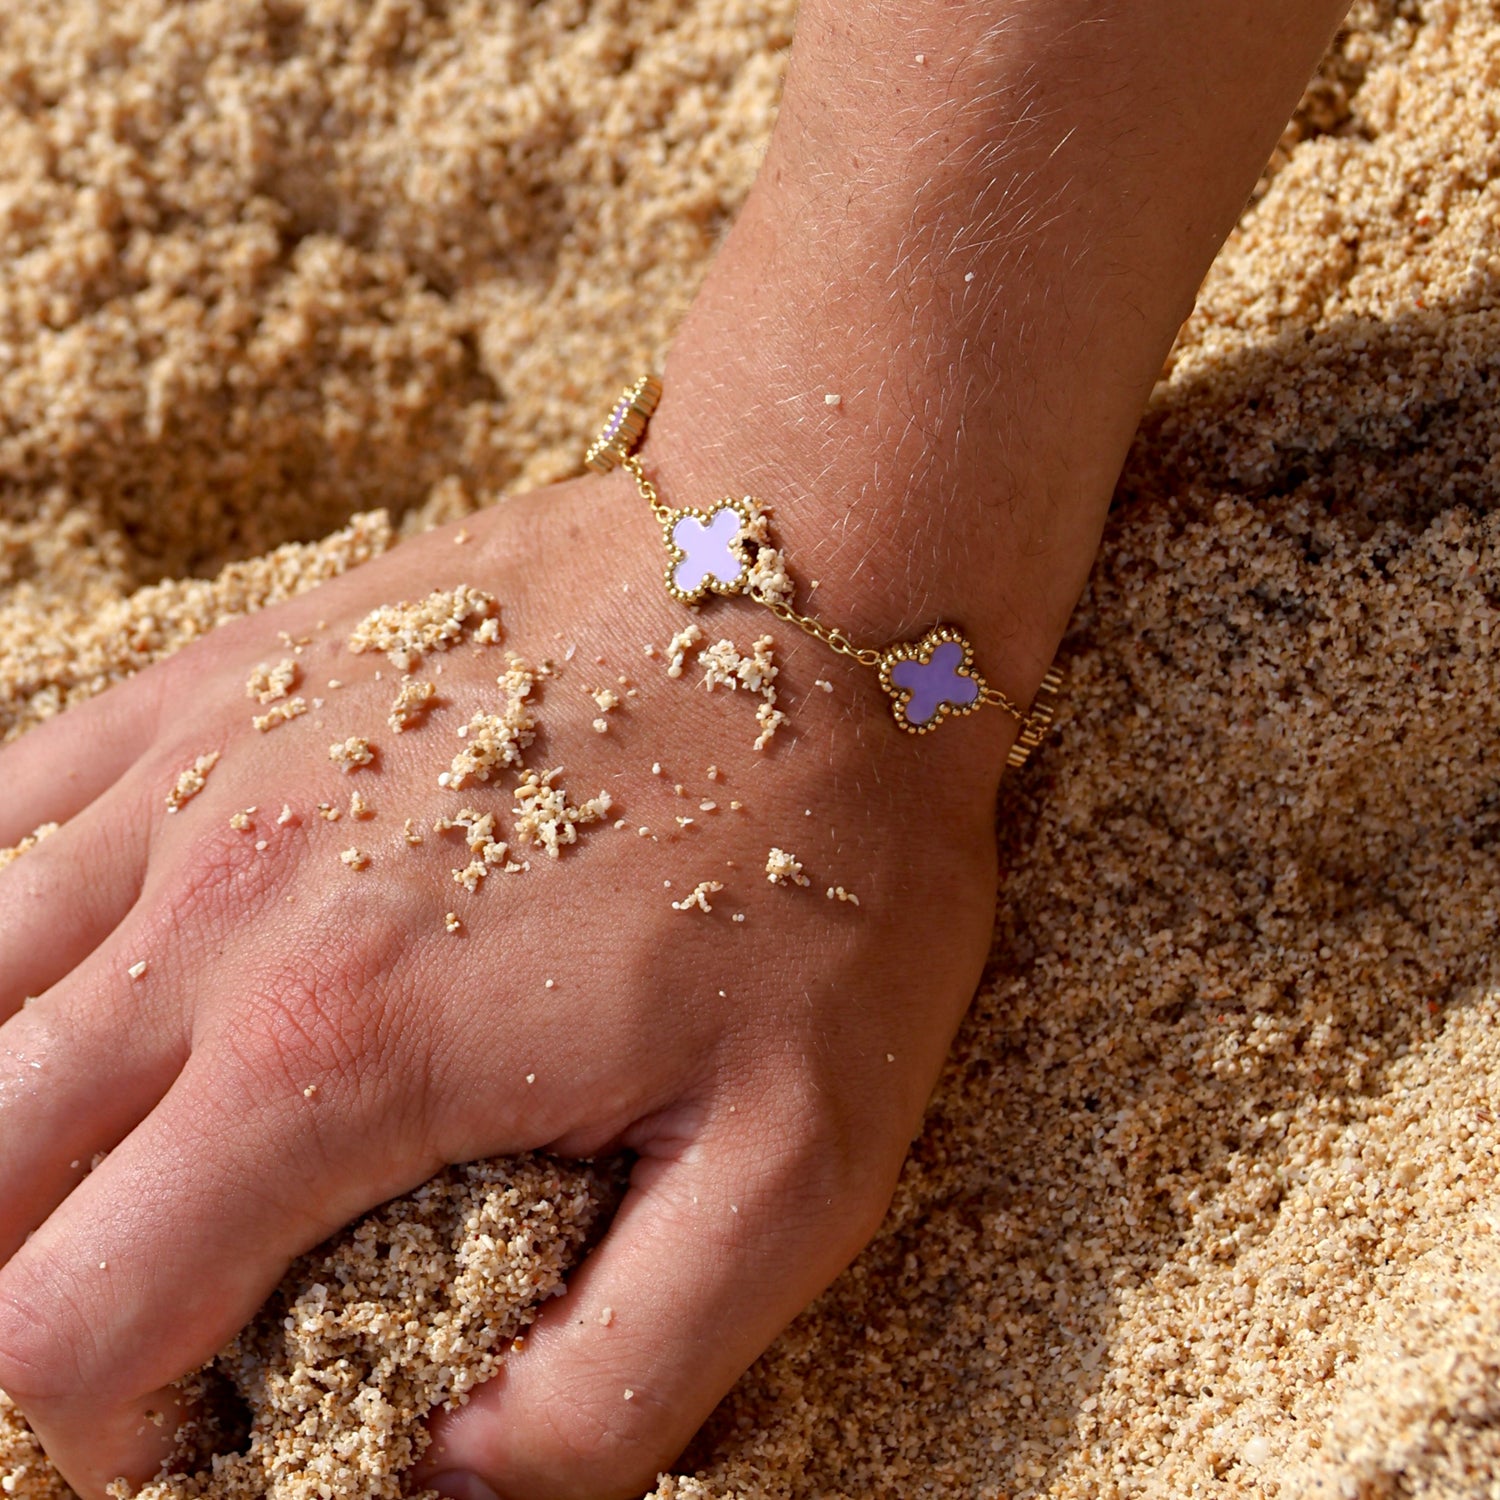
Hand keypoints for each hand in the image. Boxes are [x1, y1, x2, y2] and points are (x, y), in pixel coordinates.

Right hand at [0, 468, 1008, 1498]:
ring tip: (136, 1139)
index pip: (71, 1324)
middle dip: (42, 1279)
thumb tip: (448, 1482)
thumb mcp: (801, 1159)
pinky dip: (11, 922)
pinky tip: (96, 958)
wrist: (809, 587)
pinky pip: (9, 807)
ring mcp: (199, 774)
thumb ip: (621, 1372)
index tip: (215, 1413)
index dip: (115, 1430)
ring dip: (20, 1110)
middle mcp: (214, 914)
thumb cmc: (826, 862)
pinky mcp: (223, 681)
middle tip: (172, 1292)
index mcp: (338, 1054)